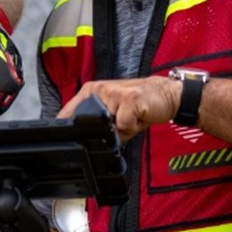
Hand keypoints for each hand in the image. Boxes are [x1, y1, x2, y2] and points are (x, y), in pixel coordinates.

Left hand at [57, 76, 181, 140]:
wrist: (166, 95)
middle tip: (122, 122)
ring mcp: (112, 93)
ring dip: (122, 130)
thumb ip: (97, 123)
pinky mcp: (128, 98)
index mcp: (90, 92)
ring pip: (108, 128)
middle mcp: (98, 90)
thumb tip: (83, 141)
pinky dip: (132, 128)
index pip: (67, 113)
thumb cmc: (138, 105)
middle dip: (106, 132)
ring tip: (131, 118)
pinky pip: (124, 126)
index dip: (67, 130)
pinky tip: (139, 117)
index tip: (65, 140)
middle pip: (91, 126)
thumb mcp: (112, 112)